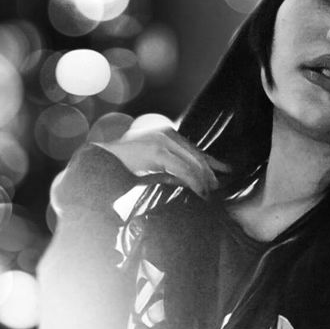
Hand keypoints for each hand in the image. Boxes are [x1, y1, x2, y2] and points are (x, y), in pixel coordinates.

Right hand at [96, 126, 230, 198]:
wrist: (102, 163)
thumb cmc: (126, 168)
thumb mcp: (156, 168)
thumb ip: (173, 171)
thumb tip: (193, 182)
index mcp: (167, 134)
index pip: (195, 149)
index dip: (212, 161)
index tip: (227, 171)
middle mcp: (167, 134)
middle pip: (197, 156)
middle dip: (210, 173)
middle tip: (217, 188)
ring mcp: (162, 141)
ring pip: (193, 163)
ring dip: (203, 180)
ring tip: (209, 194)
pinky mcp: (158, 151)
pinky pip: (184, 169)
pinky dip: (194, 182)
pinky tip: (200, 192)